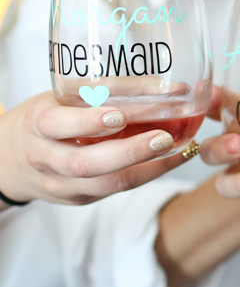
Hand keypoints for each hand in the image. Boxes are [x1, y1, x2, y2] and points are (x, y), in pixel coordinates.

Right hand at [0, 92, 188, 205]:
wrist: (12, 160)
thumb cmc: (49, 118)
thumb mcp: (64, 98)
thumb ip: (110, 90)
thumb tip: (175, 88)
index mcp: (38, 124)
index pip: (57, 124)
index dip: (88, 122)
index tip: (119, 115)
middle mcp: (46, 158)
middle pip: (84, 164)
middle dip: (128, 152)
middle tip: (163, 138)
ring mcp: (62, 184)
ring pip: (104, 185)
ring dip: (146, 169)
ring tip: (176, 150)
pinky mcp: (80, 198)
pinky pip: (115, 191)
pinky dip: (146, 175)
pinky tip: (171, 160)